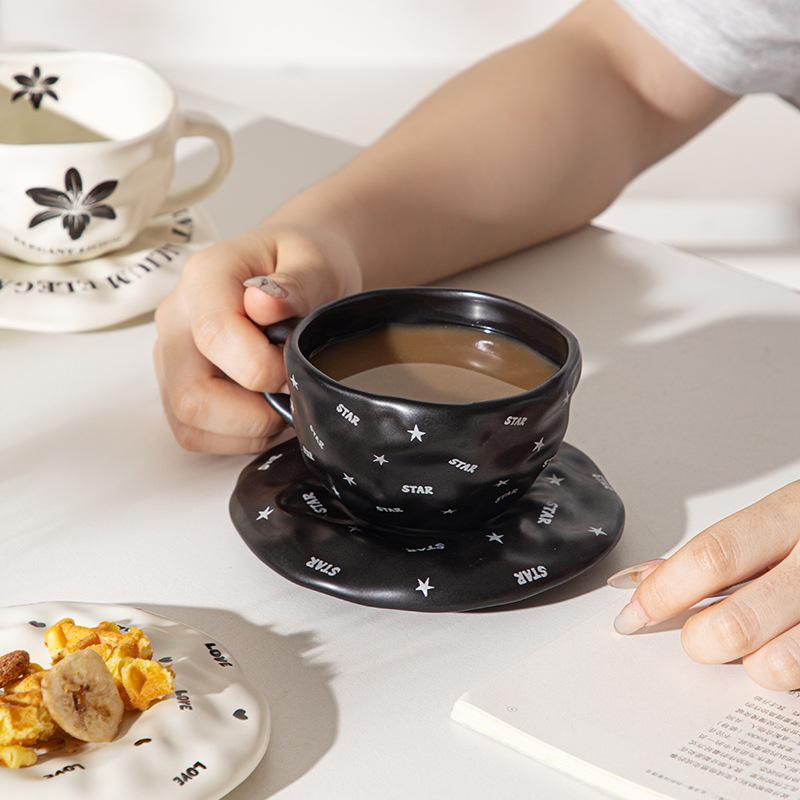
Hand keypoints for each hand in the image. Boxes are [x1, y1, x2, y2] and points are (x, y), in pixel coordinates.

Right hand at [154, 225, 360, 452]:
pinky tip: (265, 409)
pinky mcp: (178, 387)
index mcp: (205, 278)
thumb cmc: (304, 264)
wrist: (297, 269)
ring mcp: (172, 357)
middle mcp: (176, 319)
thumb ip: (297, 283)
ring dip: (247, 428)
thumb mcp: (315, 261)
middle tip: (292, 393)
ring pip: (189, 422)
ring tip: (282, 400)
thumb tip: (265, 303)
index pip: (214, 336)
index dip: (263, 367)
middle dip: (253, 413)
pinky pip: (195, 434)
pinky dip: (238, 436)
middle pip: (191, 394)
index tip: (296, 366)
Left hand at [608, 481, 799, 690]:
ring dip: (751, 664)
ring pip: (778, 664)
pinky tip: (786, 647)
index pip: (711, 558)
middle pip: (736, 620)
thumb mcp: (774, 522)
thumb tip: (641, 580)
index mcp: (789, 516)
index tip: (631, 615)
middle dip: (700, 639)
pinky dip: (788, 671)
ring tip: (755, 645)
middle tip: (696, 637)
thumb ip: (713, 554)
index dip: (663, 592)